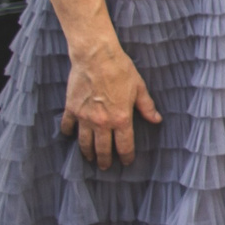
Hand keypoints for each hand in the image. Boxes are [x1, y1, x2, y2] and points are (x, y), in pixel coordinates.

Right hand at [62, 40, 158, 168]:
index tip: (127, 162)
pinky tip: (71, 136)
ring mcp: (84, 117)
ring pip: (84, 143)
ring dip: (87, 153)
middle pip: (103, 149)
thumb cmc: (121, 70)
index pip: (125, 145)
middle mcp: (102, 122)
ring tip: (90, 158)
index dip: (126, 156)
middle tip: (105, 167)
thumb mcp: (139, 88)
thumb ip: (147, 107)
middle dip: (105, 160)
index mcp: (121, 119)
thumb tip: (156, 120)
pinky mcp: (71, 109)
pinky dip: (69, 133)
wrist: (96, 57)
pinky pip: (68, 127)